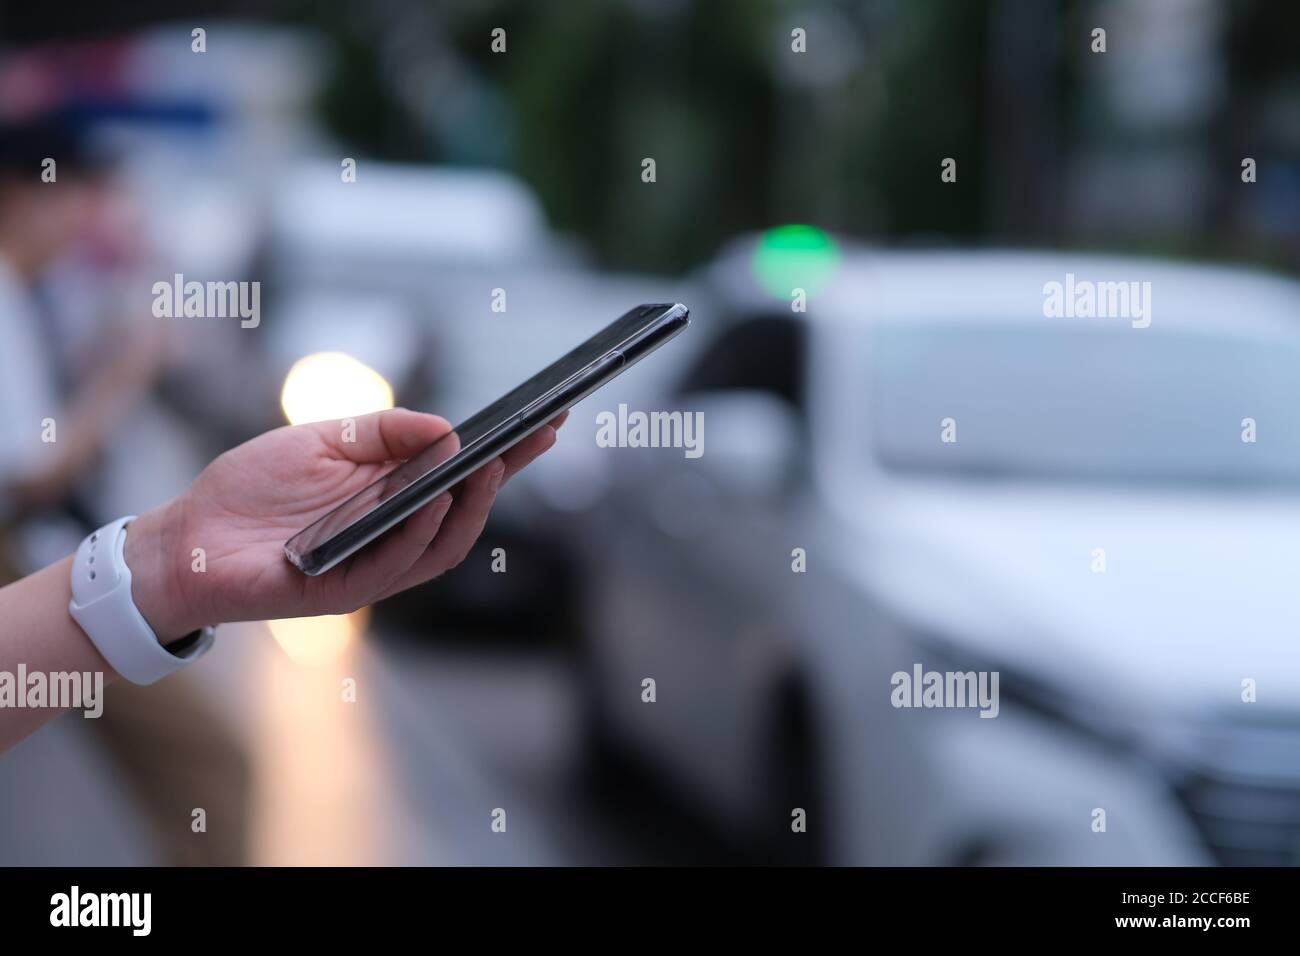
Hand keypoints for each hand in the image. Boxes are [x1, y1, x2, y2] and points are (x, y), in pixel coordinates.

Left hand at [124, 407, 566, 640]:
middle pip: (469, 510)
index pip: (465, 474)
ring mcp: (374, 565)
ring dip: (472, 506)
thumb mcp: (322, 439)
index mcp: (394, 496)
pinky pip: (394, 565)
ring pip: (443, 545)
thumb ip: (381, 432)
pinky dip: (417, 531)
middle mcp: (395, 534)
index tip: (549, 420)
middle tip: (536, 437)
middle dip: (509, 474)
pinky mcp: (343, 589)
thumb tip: (446, 428)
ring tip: (489, 467)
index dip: (510, 452)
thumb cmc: (254, 488)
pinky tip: (429, 500)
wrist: (189, 537)